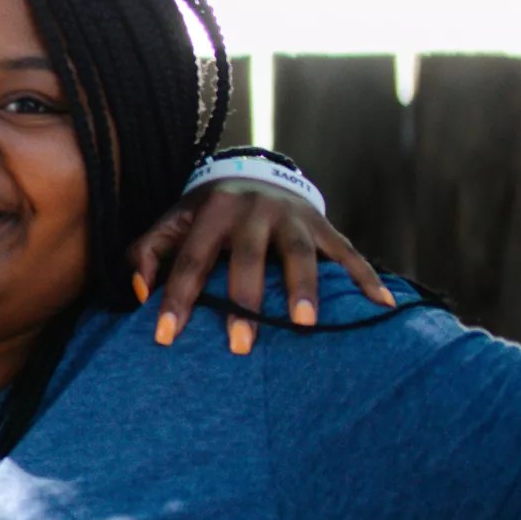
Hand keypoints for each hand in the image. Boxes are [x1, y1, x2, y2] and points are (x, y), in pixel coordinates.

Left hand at [130, 182, 389, 353]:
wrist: (255, 173)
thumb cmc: (206, 214)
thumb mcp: (172, 223)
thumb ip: (149, 253)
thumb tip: (140, 293)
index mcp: (212, 210)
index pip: (190, 259)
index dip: (177, 298)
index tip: (166, 337)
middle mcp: (253, 210)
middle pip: (247, 257)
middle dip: (243, 302)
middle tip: (240, 346)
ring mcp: (293, 217)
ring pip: (299, 252)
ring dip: (303, 288)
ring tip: (304, 324)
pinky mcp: (324, 226)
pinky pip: (348, 254)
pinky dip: (365, 278)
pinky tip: (380, 305)